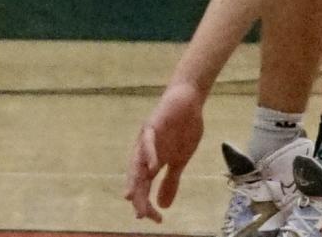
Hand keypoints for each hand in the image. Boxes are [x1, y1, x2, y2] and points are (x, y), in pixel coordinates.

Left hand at [125, 82, 203, 221]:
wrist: (188, 100)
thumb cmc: (183, 129)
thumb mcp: (179, 160)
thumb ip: (171, 181)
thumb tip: (163, 206)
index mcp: (152, 161)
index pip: (146, 187)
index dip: (147, 204)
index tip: (156, 220)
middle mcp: (145, 151)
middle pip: (138, 177)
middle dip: (139, 197)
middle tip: (140, 216)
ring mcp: (148, 138)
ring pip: (138, 161)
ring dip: (136, 179)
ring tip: (132, 197)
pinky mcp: (153, 124)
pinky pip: (148, 140)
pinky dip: (149, 154)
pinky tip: (151, 167)